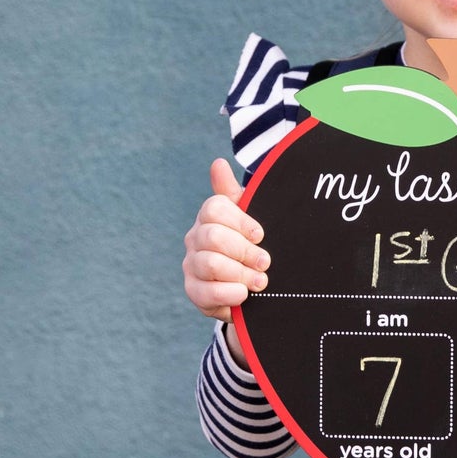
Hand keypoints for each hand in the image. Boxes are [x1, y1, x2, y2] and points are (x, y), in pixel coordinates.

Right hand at [182, 160, 270, 319]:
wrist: (253, 285)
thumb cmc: (251, 246)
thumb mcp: (251, 218)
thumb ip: (234, 193)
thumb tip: (218, 163)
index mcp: (209, 217)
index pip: (215, 209)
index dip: (241, 222)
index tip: (260, 235)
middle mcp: (195, 238)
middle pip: (213, 237)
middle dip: (244, 251)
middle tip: (265, 262)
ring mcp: (191, 265)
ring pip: (211, 264)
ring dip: (241, 274)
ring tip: (260, 282)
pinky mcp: (194, 291)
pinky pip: (208, 292)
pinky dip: (231, 294)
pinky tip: (244, 294)